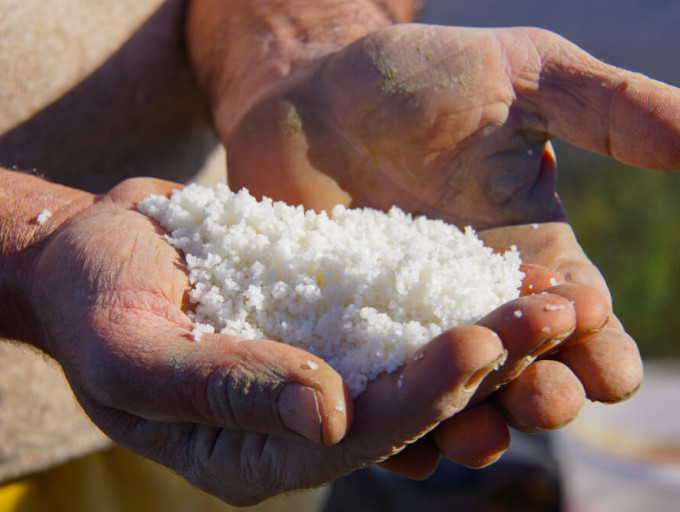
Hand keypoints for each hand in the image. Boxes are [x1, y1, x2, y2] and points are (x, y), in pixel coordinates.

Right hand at [27, 178, 583, 503]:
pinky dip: (441, 293)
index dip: (418, 396)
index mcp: (249, 452)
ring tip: (552, 296)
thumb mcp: (128, 350)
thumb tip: (330, 415)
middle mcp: (295, 419)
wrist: (89, 252)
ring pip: (410, 359)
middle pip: (402, 403)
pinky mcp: (321, 320)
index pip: (352, 437)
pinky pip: (389, 312)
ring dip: (481, 329)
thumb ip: (218, 387)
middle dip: (479, 365)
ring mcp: (313, 368)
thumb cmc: (90, 304)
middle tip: (554, 317)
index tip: (478, 345)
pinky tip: (493, 266)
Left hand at [224, 23, 667, 469]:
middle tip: (536, 399)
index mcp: (531, 255)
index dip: (599, 346)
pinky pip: (368, 385)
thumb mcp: (522, 74)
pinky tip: (386, 440)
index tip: (597, 355)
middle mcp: (474, 300)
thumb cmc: (417, 78)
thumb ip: (608, 106)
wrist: (311, 88)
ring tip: (467, 434)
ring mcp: (405, 319)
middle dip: (540, 396)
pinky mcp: (342, 326)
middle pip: (522, 371)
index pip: (582, 320)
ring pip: (449, 394)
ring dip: (467, 423)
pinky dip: (381, 416)